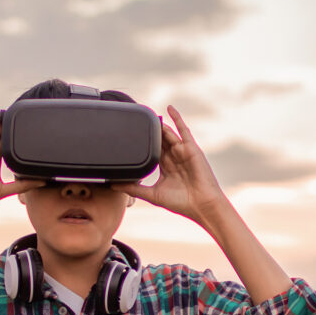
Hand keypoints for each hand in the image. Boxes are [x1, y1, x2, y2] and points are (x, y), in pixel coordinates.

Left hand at [113, 106, 228, 226]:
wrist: (201, 205)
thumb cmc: (181, 202)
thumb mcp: (152, 195)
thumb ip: (134, 189)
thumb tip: (114, 186)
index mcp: (166, 167)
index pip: (152, 151)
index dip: (143, 144)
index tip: (130, 136)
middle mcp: (174, 157)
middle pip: (159, 140)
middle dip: (150, 132)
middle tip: (137, 121)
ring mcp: (183, 151)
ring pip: (168, 134)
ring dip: (158, 125)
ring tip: (148, 115)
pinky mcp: (191, 148)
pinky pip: (183, 130)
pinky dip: (177, 118)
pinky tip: (169, 108)